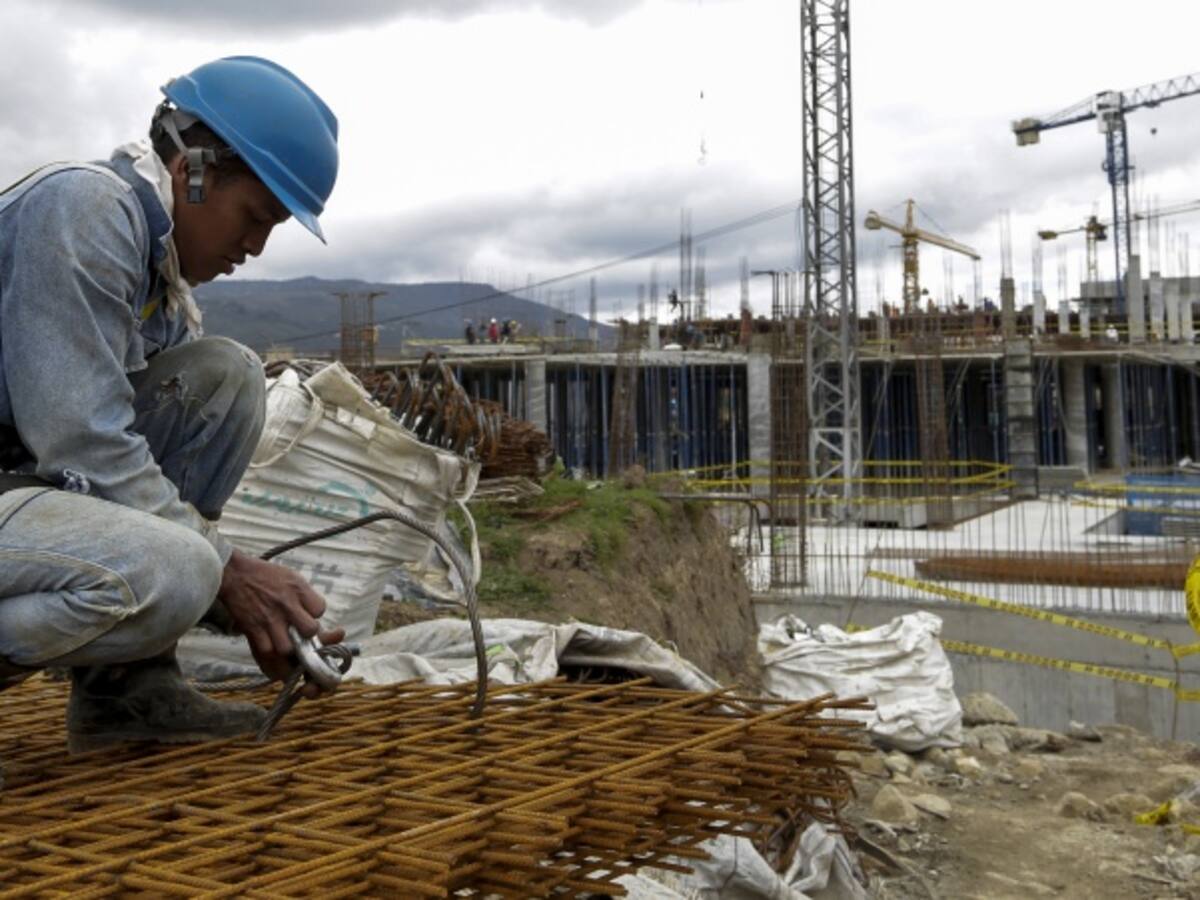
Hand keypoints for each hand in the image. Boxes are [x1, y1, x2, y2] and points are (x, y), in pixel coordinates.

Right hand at [218, 549, 345, 694]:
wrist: (235, 574)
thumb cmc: (266, 575)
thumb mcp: (291, 576)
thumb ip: (305, 595)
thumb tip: (315, 613)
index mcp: (298, 589)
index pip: (320, 609)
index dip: (315, 614)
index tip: (307, 613)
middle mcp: (286, 604)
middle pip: (310, 630)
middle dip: (307, 634)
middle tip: (300, 632)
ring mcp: (269, 618)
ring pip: (288, 647)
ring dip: (288, 646)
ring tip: (285, 639)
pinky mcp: (253, 628)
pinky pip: (267, 649)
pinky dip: (269, 649)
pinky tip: (270, 640)